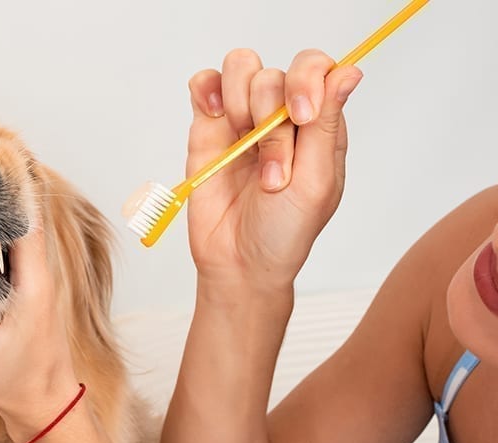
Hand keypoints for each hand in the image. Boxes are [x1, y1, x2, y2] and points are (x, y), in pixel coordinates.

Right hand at [186, 49, 362, 293]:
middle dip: (269, 117)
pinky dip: (207, 89)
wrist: (238, 262)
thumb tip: (349, 72)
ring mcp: (243, 119)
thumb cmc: (284, 232)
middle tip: (270, 169)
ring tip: (240, 147)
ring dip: (238, 103)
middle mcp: (281, 116)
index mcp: (317, 126)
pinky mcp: (209, 128)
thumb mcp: (316, 182)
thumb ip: (327, 126)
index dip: (306, 81)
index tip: (300, 118)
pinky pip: (205, 83)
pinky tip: (214, 117)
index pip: (317, 69)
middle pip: (274, 73)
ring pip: (241, 69)